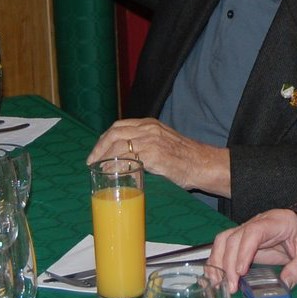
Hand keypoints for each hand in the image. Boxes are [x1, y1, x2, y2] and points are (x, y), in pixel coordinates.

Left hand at [87, 117, 229, 196]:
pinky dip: (116, 166)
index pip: (119, 126)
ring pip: (119, 145)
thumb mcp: (164, 143)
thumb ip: (147, 146)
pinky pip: (128, 158)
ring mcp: (151, 140)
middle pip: (114, 133)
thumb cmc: (186, 158)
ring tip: (98, 169)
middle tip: (92, 161)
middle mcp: (149, 128)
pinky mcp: (154, 154)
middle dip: (99, 147)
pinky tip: (111, 173)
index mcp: (150, 124)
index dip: (104, 138)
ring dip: (104, 157)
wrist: (204, 164)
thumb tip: (127, 159)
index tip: (96, 152)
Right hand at [211, 209, 296, 291]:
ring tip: (220, 284)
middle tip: (232, 287)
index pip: (254, 231)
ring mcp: (248, 229)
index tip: (241, 272)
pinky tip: (216, 278)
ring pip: (224, 239)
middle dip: (229, 263)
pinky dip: (217, 261)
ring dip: (218, 262)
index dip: (244, 251)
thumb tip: (284, 284)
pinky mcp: (242, 239)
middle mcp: (258, 222)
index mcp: (277, 221)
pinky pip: (223, 246)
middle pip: (235, 237)